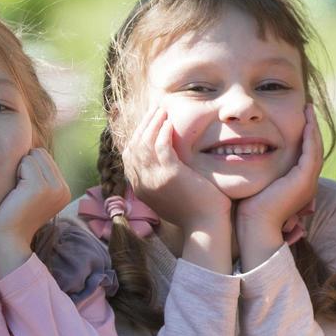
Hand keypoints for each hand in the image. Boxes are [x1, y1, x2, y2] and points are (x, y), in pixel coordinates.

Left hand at [0, 148, 71, 273]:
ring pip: (33, 155)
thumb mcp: (29, 194)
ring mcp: (54, 188)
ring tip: (15, 193)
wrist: (4, 241)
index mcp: (63, 191)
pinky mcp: (41, 187)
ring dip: (19, 169)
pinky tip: (12, 193)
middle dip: (24, 166)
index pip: (44, 157)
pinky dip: (14, 172)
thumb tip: (28, 148)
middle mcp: (63, 189)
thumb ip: (35, 174)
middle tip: (16, 192)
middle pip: (40, 153)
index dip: (27, 169)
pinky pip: (25, 162)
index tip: (21, 192)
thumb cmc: (9, 217)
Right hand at [124, 108, 230, 232]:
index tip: (149, 122)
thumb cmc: (194, 210)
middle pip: (134, 146)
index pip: (129, 155)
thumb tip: (163, 160)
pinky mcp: (170, 176)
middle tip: (155, 109)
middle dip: (144, 125)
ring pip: (145, 144)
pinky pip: (161, 148)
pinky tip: (169, 124)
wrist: (206, 226)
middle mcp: (142, 183)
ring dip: (153, 124)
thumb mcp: (170, 193)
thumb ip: (161, 177)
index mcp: (140, 188)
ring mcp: (154, 180)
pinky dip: (163, 134)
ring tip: (163, 111)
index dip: (137, 135)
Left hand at [236, 105, 321, 263]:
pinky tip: (306, 122)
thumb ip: (259, 171)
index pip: (305, 154)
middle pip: (314, 148)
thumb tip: (243, 154)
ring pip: (315, 148)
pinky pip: (311, 151)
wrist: (254, 226)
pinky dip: (310, 135)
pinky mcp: (305, 179)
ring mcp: (308, 181)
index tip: (300, 118)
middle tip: (308, 108)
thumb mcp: (258, 183)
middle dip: (311, 127)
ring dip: (313, 126)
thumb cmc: (249, 208)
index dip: (304, 135)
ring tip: (309, 109)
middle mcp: (307, 183)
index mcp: (298, 184)